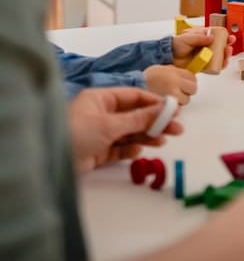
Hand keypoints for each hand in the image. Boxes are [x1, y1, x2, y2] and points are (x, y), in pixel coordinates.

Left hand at [67, 87, 182, 173]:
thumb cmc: (76, 133)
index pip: (134, 97)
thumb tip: (164, 109)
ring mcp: (100, 133)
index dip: (155, 103)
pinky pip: (120, 149)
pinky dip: (130, 150)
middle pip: (135, 116)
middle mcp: (101, 114)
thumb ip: (139, 118)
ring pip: (130, 133)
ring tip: (163, 141)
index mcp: (100, 99)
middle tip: (177, 129)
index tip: (174, 109)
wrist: (49, 163)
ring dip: (147, 136)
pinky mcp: (98, 152)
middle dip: (155, 122)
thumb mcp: (110, 124)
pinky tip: (138, 151)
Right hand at [143, 64, 197, 104]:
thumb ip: (174, 72)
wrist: (129, 89)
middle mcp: (174, 81)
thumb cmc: (145, 80)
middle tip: (178, 93)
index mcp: (173, 71)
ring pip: (186, 100)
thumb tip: (186, 77)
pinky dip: (173, 108)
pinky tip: (165, 104)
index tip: (184, 84)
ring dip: (180, 101)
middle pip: (193, 88)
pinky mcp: (167, 105)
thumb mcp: (160, 69)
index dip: (189, 81)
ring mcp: (172, 93)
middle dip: (187, 91)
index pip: (192, 77)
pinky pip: (177, 108)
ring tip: (168, 99)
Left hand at [172, 27, 234, 68]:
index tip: (230, 38)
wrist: (168, 57)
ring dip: (226, 56)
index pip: (218, 35)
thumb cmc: (176, 45)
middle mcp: (206, 46)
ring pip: (220, 56)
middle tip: (229, 48)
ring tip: (226, 57)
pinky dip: (220, 65)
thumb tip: (211, 38)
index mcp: (203, 36)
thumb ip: (199, 38)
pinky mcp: (204, 65)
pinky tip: (223, 65)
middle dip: (227, 47)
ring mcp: (206, 55)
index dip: (225, 36)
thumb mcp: (188, 38)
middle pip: (221, 46)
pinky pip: (215, 65)